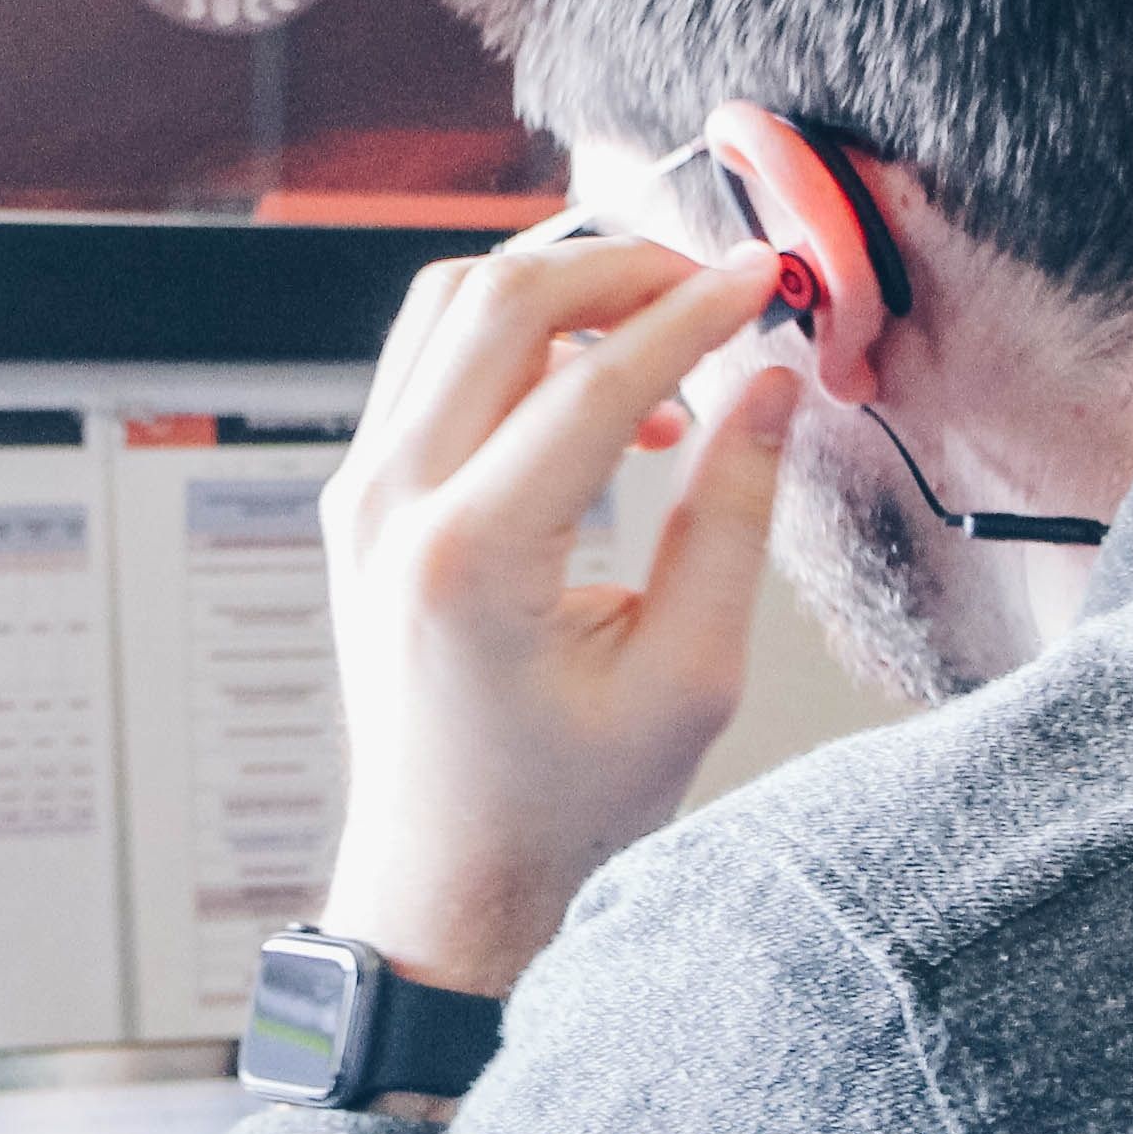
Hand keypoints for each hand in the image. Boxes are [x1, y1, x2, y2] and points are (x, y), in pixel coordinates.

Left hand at [310, 234, 801, 1006]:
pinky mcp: (361, 495)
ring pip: (448, 304)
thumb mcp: (687, 676)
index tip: (764, 283)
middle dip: (620, 265)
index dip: (695, 312)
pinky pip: (429, 358)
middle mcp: (393, 506)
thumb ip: (731, 517)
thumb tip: (771, 386)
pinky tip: (602, 396)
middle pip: (498, 297)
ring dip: (560, 289)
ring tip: (660, 338)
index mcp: (472, 557)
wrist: (451, 868)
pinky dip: (517, 338)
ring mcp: (361, 493)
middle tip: (711, 285)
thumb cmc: (563, 800)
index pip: (596, 378)